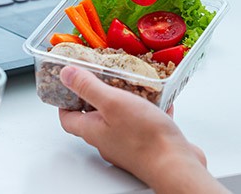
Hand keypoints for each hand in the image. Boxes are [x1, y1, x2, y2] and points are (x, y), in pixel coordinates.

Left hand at [58, 66, 228, 192]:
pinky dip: (149, 110)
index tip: (68, 87)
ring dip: (124, 102)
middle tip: (102, 80)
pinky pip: (144, 124)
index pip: (68, 118)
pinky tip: (159, 101)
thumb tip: (66, 75)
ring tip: (133, 86)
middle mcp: (107, 140)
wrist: (176, 166)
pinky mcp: (148, 146)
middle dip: (97, 97)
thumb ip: (88, 87)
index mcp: (93, 130)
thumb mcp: (112, 102)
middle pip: (94, 118)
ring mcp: (128, 145)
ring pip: (120, 120)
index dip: (65, 102)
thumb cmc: (145, 139)